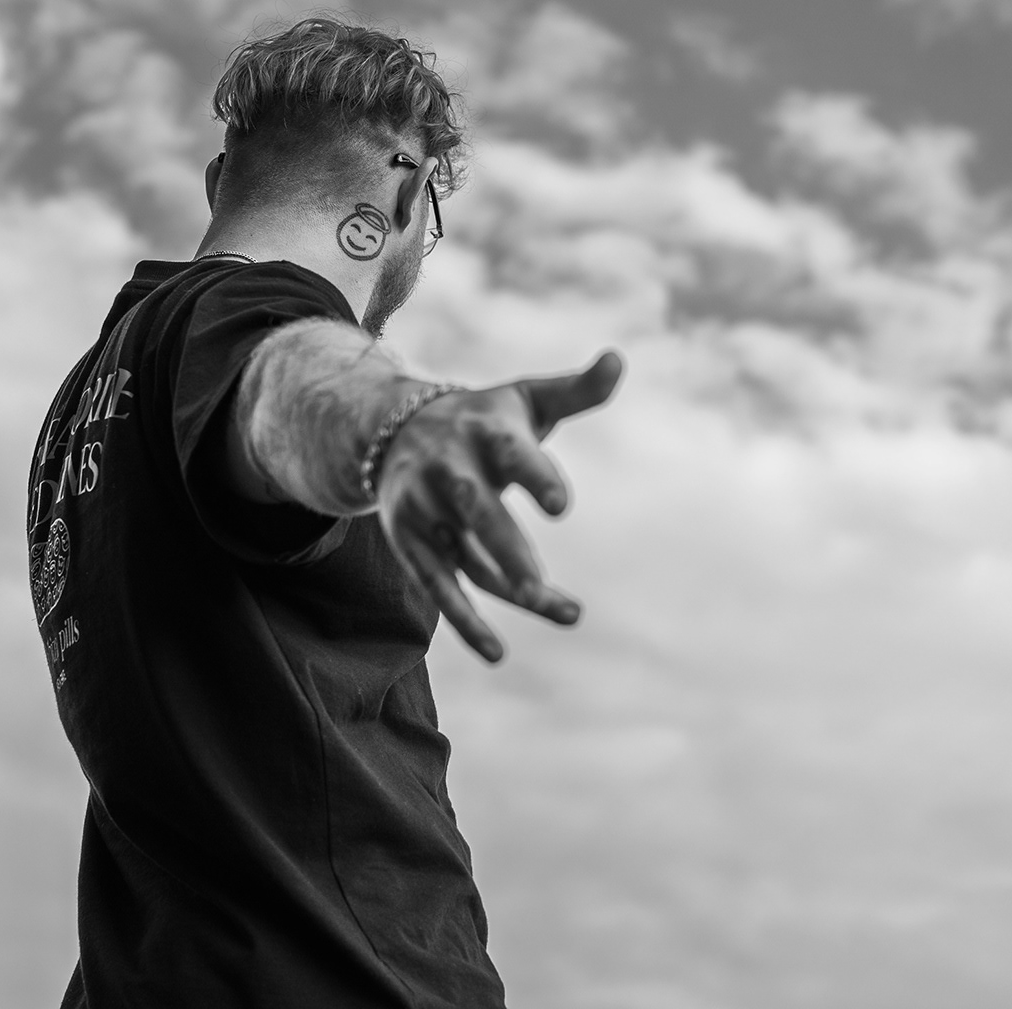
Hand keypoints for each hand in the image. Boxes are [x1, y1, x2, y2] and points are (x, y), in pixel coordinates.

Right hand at [376, 350, 623, 661]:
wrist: (392, 430)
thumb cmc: (483, 418)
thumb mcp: (526, 398)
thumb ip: (576, 388)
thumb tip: (619, 357)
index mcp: (481, 431)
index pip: (509, 453)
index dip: (534, 476)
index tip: (561, 505)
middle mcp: (447, 470)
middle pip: (478, 513)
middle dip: (507, 549)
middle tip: (543, 587)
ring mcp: (426, 511)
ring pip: (467, 558)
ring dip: (512, 591)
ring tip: (568, 611)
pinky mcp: (413, 544)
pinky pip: (438, 588)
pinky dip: (465, 623)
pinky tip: (498, 654)